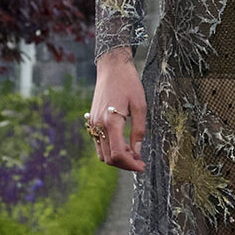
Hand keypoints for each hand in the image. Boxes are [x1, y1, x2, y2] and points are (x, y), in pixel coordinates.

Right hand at [89, 48, 146, 172]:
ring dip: (117, 159)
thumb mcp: (140, 106)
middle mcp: (98, 125)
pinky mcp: (92, 120)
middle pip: (108, 157)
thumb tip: (138, 151)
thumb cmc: (128, 83)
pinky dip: (110, 150)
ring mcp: (93, 123)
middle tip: (140, 163)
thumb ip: (139, 130)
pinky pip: (98, 143)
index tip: (142, 166)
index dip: (130, 165)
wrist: (112, 67)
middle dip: (125, 164)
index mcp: (111, 122)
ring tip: (133, 156)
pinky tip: (123, 146)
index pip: (117, 154)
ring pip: (102, 153)